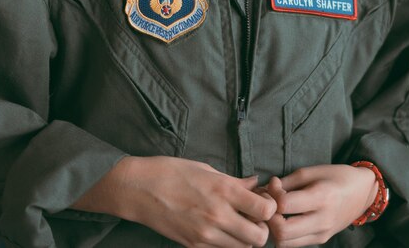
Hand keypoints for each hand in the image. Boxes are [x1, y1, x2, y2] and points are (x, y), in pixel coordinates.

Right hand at [74, 155, 276, 247]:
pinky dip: (227, 244)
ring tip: (237, 224)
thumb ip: (234, 181)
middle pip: (258, 238)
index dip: (269, 207)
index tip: (263, 202)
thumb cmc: (172, 171)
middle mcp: (218, 214)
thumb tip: (255, 183)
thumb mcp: (206, 168)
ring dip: (245, 239)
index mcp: (223, 189)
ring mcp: (205, 234)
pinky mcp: (194, 245)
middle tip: (253, 218)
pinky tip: (221, 229)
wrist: (139, 189)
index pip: (265, 210)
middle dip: (261, 229)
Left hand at [265, 164, 377, 246]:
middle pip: (282, 232)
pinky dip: (284, 234)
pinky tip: (285, 218)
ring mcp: (322, 234)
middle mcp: (322, 220)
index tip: (274, 183)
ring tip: (275, 212)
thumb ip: (287, 182)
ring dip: (274, 229)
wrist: (362, 192)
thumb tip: (266, 189)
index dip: (272, 194)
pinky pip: (294, 244)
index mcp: (321, 197)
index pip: (285, 206)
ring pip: (285, 243)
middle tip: (269, 203)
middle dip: (269, 218)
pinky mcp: (321, 240)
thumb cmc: (336, 176)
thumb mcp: (312, 171)